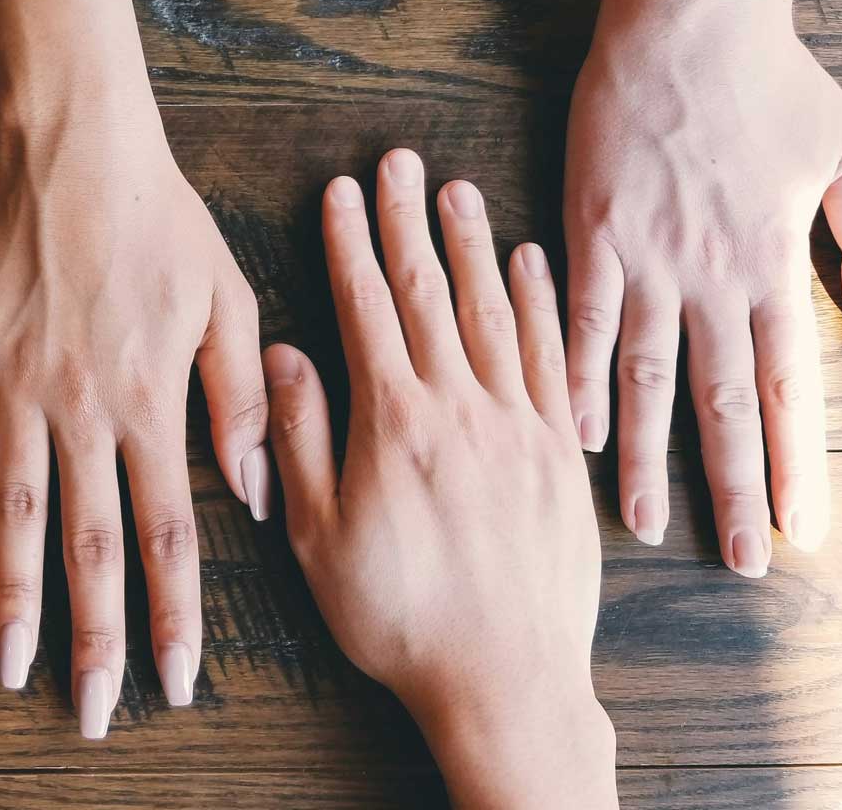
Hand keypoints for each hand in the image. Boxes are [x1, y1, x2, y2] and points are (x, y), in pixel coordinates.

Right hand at [0, 84, 268, 737]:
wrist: (75, 144)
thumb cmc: (162, 217)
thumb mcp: (227, 299)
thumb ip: (239, 400)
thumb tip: (256, 494)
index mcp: (151, 401)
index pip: (169, 534)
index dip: (174, 615)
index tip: (176, 681)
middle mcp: (83, 410)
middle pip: (91, 545)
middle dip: (96, 636)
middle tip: (94, 711)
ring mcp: (16, 387)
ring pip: (13, 514)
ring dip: (13, 598)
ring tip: (13, 667)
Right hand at [267, 149, 613, 808]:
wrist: (506, 680)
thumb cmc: (399, 619)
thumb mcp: (318, 537)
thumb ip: (299, 440)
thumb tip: (281, 356)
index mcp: (394, 423)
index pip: (367, 309)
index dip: (350, 244)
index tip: (342, 191)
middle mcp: (461, 408)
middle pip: (430, 293)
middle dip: (408, 222)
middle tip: (400, 161)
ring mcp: (520, 427)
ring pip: (494, 312)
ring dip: (473, 246)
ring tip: (458, 190)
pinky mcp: (560, 454)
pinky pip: (553, 358)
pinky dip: (541, 304)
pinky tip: (531, 264)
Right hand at [564, 8, 841, 574]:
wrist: (685, 23)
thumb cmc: (773, 82)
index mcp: (774, 264)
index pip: (788, 385)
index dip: (796, 463)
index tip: (803, 529)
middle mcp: (711, 276)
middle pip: (720, 402)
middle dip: (732, 487)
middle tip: (738, 561)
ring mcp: (646, 258)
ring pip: (647, 377)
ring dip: (645, 457)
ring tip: (640, 524)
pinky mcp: (592, 232)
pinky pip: (582, 320)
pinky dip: (577, 378)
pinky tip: (572, 431)